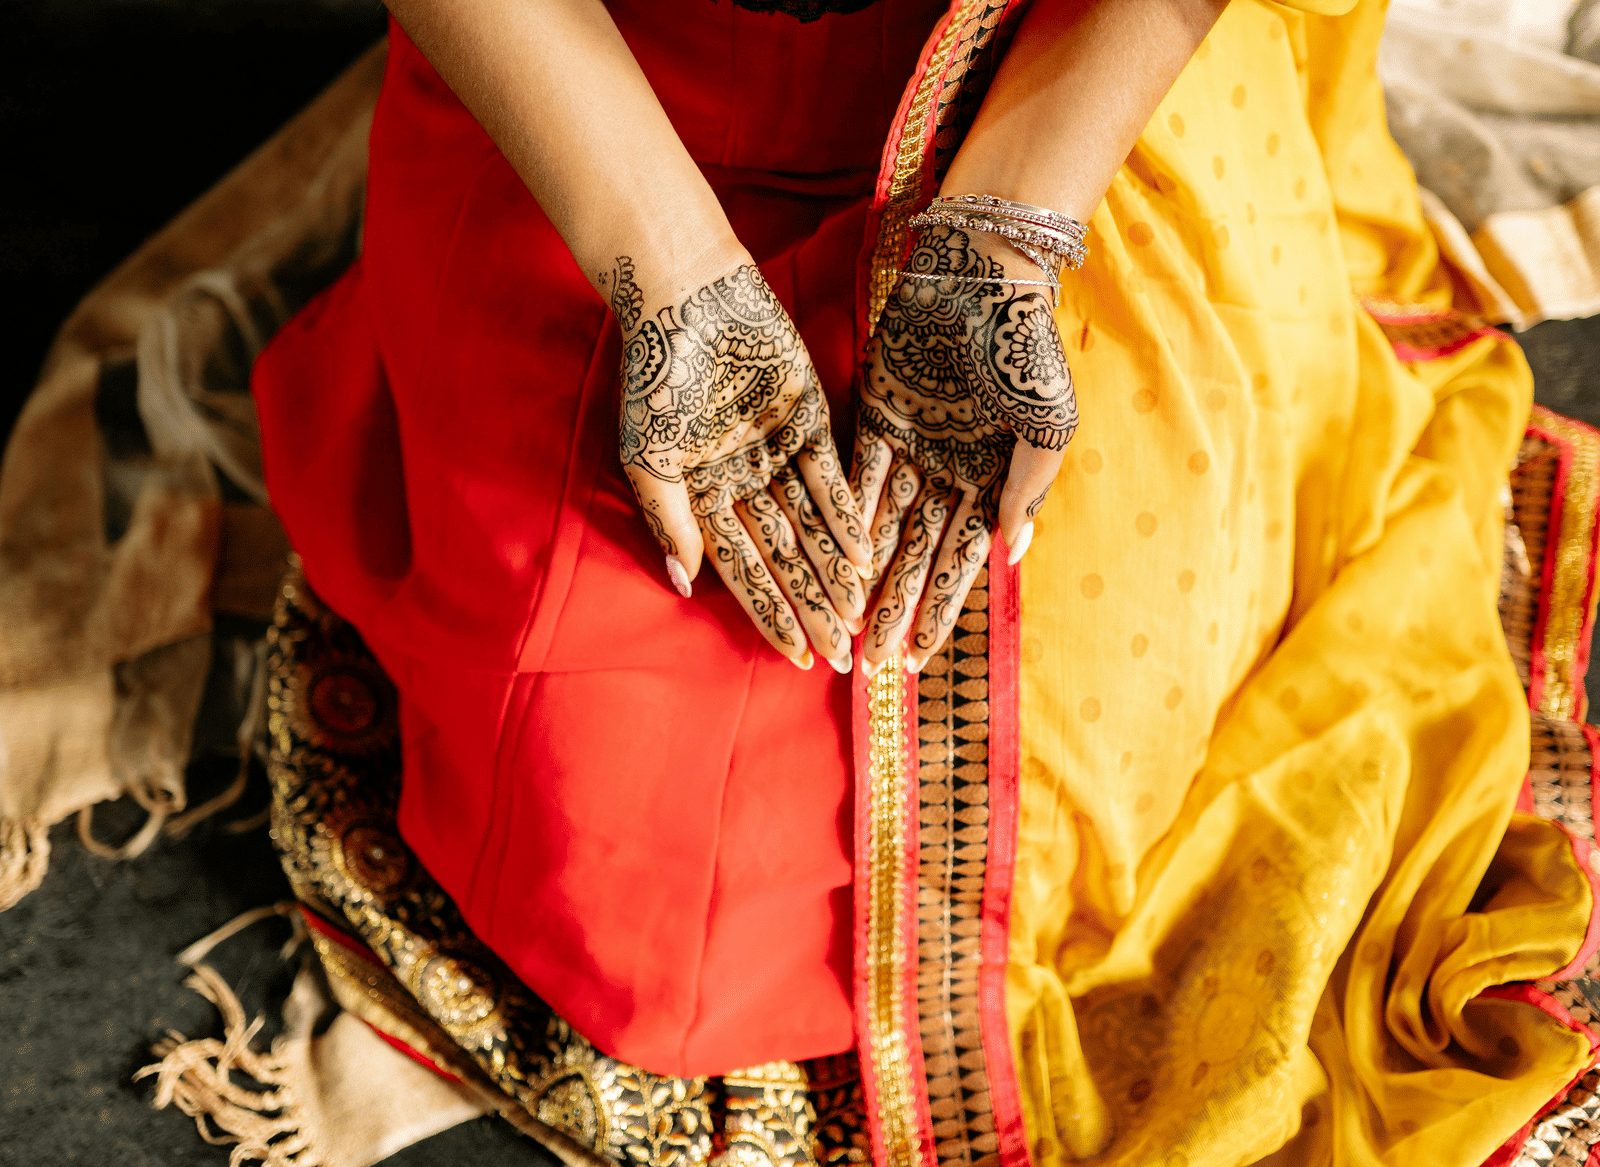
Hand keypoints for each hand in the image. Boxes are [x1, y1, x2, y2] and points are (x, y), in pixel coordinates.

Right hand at [604, 256, 873, 671]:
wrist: (685, 295)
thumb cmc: (654, 376)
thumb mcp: (648, 457)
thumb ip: (668, 519)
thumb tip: (686, 583)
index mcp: (704, 497)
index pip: (744, 571)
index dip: (771, 614)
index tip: (798, 657)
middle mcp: (746, 481)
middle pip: (786, 558)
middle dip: (813, 606)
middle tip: (844, 655)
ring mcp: (778, 451)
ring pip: (813, 525)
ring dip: (835, 569)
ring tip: (860, 614)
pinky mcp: (809, 417)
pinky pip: (831, 476)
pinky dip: (847, 514)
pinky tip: (866, 555)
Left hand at [851, 223, 1077, 672]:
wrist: (988, 274)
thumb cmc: (1029, 349)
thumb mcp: (1047, 425)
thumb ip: (1027, 489)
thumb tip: (1008, 554)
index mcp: (993, 479)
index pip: (961, 560)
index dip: (940, 608)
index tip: (920, 657)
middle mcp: (948, 472)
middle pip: (916, 553)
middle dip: (895, 607)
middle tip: (872, 660)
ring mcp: (910, 447)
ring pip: (882, 525)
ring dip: (866, 575)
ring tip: (847, 623)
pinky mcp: (875, 417)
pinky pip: (856, 478)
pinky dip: (846, 518)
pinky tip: (829, 560)